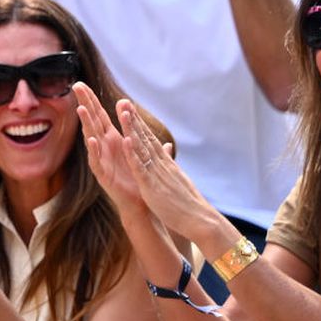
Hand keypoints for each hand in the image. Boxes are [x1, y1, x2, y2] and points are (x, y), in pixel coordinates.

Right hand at [73, 82, 171, 221]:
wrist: (140, 204)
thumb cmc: (139, 179)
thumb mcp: (144, 155)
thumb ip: (148, 143)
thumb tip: (162, 136)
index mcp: (113, 141)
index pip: (100, 116)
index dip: (91, 100)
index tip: (81, 84)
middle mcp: (105, 149)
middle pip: (92, 122)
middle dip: (84, 104)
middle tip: (76, 86)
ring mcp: (102, 161)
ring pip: (91, 138)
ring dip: (86, 124)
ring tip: (81, 109)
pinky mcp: (104, 176)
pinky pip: (97, 161)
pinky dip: (94, 150)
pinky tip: (91, 139)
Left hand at [115, 98, 218, 238]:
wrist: (199, 219)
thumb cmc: (187, 204)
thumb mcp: (177, 181)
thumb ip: (170, 168)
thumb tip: (168, 157)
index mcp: (165, 165)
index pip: (151, 141)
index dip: (140, 125)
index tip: (131, 110)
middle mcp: (161, 164)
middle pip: (145, 138)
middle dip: (133, 120)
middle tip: (123, 102)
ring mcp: (157, 173)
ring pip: (142, 148)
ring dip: (131, 129)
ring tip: (122, 112)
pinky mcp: (152, 186)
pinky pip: (141, 167)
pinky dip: (133, 154)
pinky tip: (126, 141)